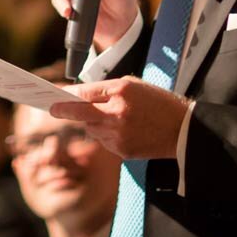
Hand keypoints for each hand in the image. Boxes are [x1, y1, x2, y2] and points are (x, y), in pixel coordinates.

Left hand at [49, 78, 188, 159]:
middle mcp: (118, 114)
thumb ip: (106, 89)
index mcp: (121, 92)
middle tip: (52, 109)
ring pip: (92, 128)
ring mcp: (120, 135)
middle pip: (82, 114)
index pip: (84, 94)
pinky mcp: (123, 151)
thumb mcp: (134, 85)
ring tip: (113, 117)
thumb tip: (80, 95)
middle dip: (66, 111)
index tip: (53, 98)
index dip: (66, 97)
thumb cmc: (159, 103)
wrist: (184, 130)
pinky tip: (123, 130)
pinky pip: (104, 141)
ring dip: (94, 123)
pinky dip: (106, 135)